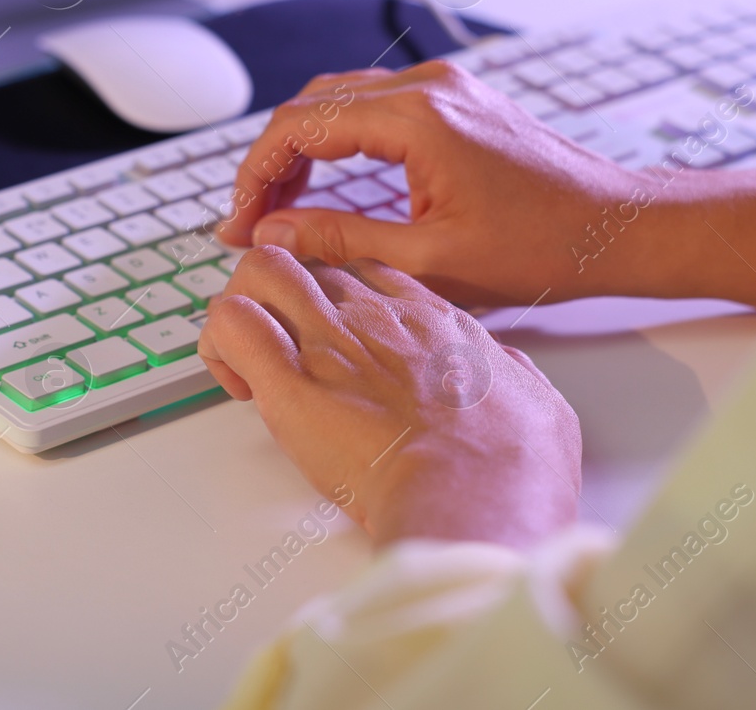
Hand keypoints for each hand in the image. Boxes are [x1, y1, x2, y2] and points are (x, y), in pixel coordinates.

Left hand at [198, 246, 581, 550]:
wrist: (477, 499)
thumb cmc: (511, 466)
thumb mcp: (537, 403)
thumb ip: (513, 377)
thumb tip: (510, 375)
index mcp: (430, 318)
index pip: (365, 269)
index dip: (340, 293)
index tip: (336, 335)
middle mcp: (374, 316)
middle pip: (308, 255)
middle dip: (282, 291)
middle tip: (280, 345)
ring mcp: (328, 342)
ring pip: (260, 268)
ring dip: (243, 306)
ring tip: (248, 359)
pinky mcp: (287, 384)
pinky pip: (229, 323)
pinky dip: (218, 344)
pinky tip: (237, 382)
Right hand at [217, 60, 646, 305]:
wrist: (615, 227)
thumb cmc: (541, 246)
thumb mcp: (429, 260)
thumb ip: (341, 240)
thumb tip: (271, 233)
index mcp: (418, 119)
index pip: (302, 127)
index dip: (256, 174)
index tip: (237, 220)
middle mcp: (428, 88)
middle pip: (314, 107)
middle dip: (271, 162)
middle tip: (248, 219)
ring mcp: (445, 89)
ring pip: (341, 103)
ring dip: (303, 151)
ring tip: (279, 209)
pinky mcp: (457, 102)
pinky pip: (375, 108)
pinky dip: (339, 143)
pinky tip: (327, 188)